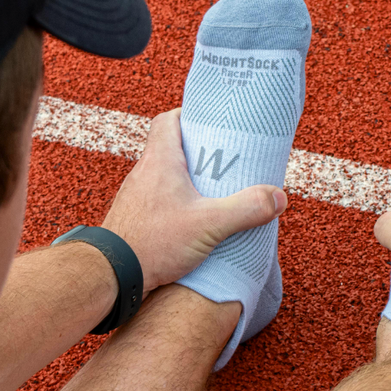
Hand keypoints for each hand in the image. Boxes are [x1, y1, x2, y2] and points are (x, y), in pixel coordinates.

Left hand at [99, 109, 287, 290]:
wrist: (112, 275)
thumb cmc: (152, 244)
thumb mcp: (209, 225)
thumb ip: (246, 209)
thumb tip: (278, 197)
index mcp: (159, 161)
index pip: (167, 120)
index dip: (188, 115)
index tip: (211, 122)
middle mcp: (143, 173)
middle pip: (169, 147)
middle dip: (197, 150)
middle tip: (223, 160)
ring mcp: (135, 196)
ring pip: (163, 175)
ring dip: (186, 178)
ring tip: (213, 191)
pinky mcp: (133, 218)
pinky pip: (157, 199)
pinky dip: (175, 201)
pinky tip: (192, 219)